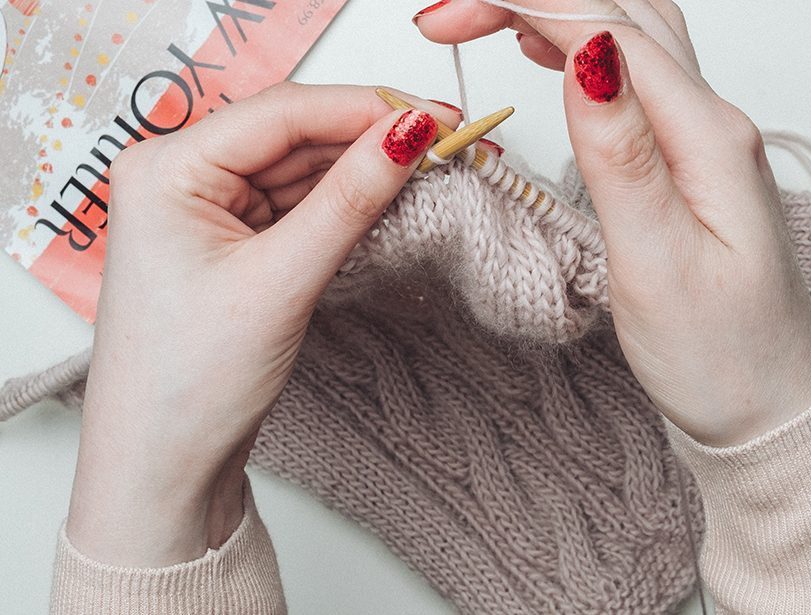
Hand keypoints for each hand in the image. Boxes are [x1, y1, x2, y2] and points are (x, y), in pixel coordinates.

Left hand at [67, 84, 454, 565]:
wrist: (163, 465)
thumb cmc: (186, 383)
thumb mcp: (280, 281)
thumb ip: (349, 201)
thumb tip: (409, 134)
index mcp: (166, 169)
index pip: (283, 113)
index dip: (367, 108)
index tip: (437, 115)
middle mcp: (181, 178)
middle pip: (296, 136)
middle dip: (373, 139)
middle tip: (449, 139)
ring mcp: (209, 211)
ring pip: (303, 170)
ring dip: (365, 172)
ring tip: (433, 168)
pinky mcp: (234, 242)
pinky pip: (300, 206)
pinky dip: (345, 204)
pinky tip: (389, 198)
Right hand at [415, 1, 810, 446]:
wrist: (771, 405)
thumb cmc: (722, 354)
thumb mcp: (660, 265)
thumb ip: (622, 156)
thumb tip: (590, 56)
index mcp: (707, 138)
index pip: (608, 28)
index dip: (521, 4)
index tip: (442, 17)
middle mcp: (715, 123)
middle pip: (621, 12)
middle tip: (445, 16)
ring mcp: (706, 140)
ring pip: (632, 37)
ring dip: (557, 13)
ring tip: (483, 22)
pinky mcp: (691, 162)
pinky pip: (639, 75)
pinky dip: (586, 48)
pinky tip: (553, 57)